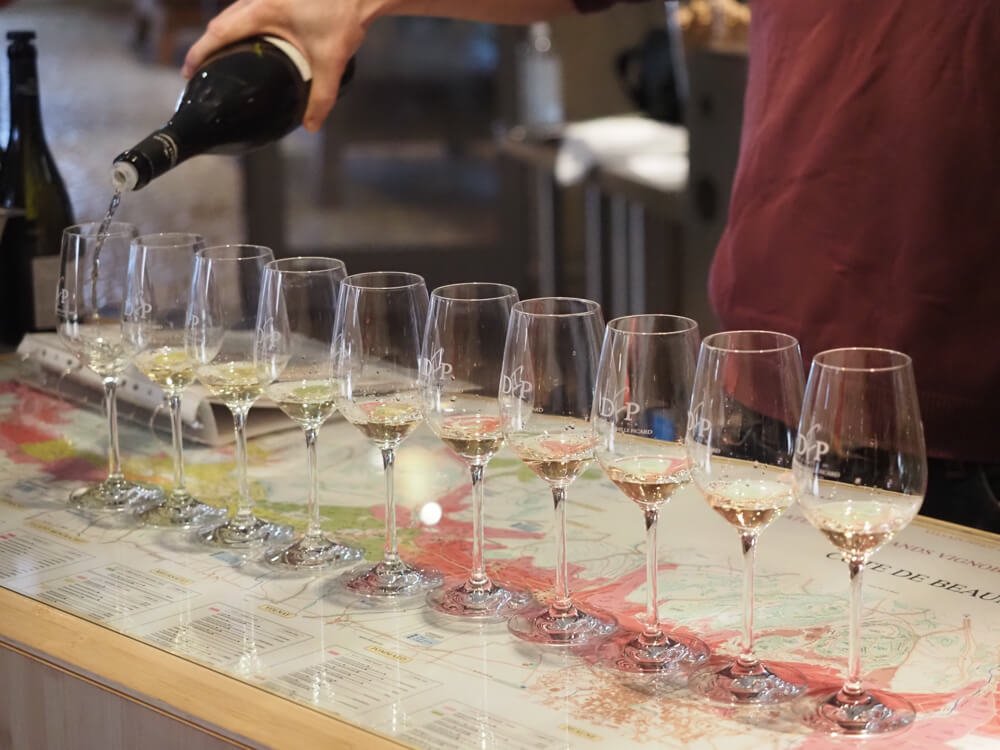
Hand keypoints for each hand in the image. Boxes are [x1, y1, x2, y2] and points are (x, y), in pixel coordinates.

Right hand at [182, 0, 379, 131]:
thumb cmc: (344, 18)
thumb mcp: (332, 61)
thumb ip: (321, 96)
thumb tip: (311, 125)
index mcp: (264, 11)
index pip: (220, 32)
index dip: (200, 52)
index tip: (188, 72)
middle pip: (222, 21)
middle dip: (208, 45)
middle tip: (202, 69)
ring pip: (234, 11)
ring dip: (224, 32)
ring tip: (222, 57)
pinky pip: (248, 7)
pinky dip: (241, 23)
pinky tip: (249, 39)